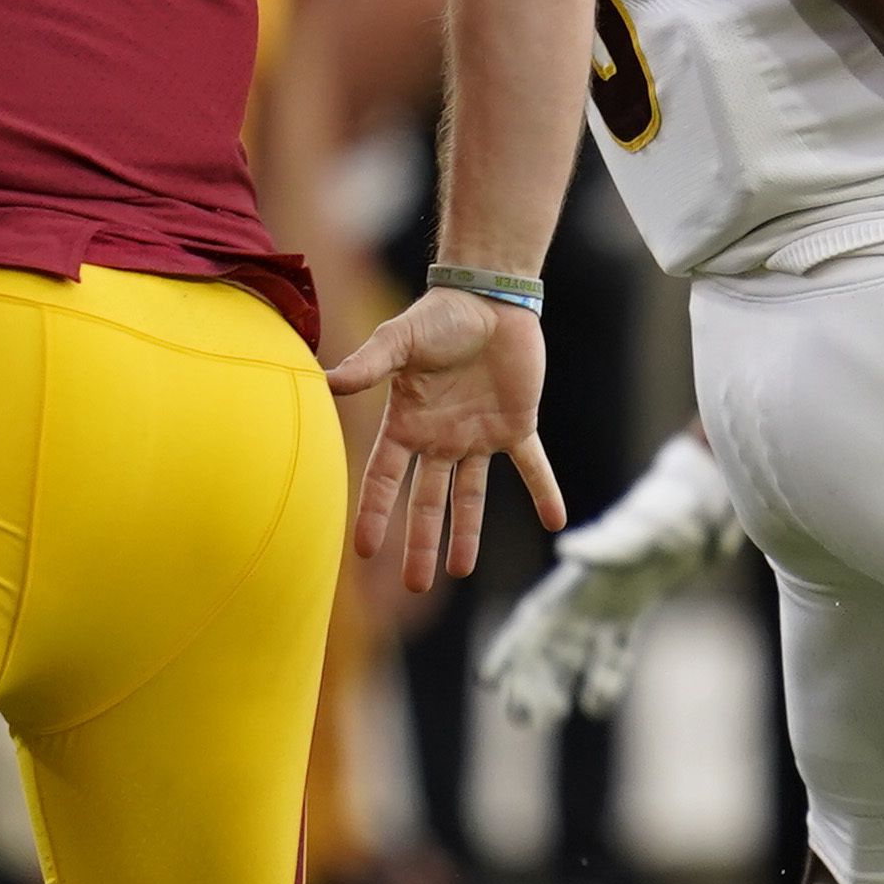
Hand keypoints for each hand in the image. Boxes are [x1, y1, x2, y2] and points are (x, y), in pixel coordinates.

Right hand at [325, 284, 565, 595]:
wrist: (490, 296)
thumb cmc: (440, 315)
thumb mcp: (400, 339)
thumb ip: (369, 364)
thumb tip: (327, 382)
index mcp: (407, 424)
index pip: (385, 479)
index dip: (374, 513)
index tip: (364, 552)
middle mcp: (440, 439)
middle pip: (427, 501)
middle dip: (421, 542)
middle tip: (415, 586)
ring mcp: (479, 436)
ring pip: (471, 495)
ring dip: (468, 533)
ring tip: (461, 570)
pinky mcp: (517, 426)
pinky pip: (532, 466)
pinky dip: (545, 491)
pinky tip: (556, 520)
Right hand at [476, 428, 750, 729]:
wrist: (694, 509)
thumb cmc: (660, 515)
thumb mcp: (634, 532)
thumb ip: (603, 546)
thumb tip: (566, 552)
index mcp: (574, 583)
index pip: (531, 623)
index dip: (509, 651)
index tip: (487, 681)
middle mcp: (583, 600)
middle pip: (547, 648)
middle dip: (529, 681)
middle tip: (520, 718)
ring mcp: (606, 609)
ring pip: (575, 657)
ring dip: (559, 686)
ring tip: (546, 718)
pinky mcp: (632, 615)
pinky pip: (614, 653)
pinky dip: (605, 677)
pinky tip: (597, 704)